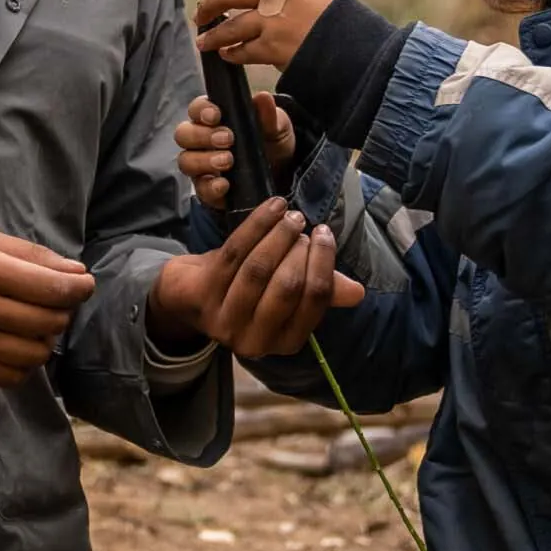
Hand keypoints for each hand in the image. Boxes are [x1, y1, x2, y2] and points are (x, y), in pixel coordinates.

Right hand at [0, 229, 96, 387]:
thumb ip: (29, 254)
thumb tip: (76, 273)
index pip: (53, 288)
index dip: (79, 288)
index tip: (84, 284)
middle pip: (50, 322)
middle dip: (62, 311)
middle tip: (51, 300)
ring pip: (36, 354)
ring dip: (45, 339)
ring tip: (31, 323)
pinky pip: (11, 376)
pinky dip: (24, 364)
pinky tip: (14, 343)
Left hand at [150, 198, 367, 359]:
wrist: (192, 293)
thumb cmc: (250, 290)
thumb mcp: (288, 293)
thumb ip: (321, 291)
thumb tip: (358, 292)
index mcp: (285, 342)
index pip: (313, 302)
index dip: (322, 263)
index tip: (324, 234)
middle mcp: (255, 341)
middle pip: (286, 287)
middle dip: (298, 249)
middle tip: (302, 223)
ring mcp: (224, 321)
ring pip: (258, 269)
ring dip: (277, 235)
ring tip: (289, 213)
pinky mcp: (202, 296)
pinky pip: (233, 252)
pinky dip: (255, 224)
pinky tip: (271, 207)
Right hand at [174, 92, 297, 210]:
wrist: (282, 171)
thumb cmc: (271, 140)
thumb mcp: (276, 125)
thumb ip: (268, 114)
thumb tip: (263, 97)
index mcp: (213, 117)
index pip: (196, 109)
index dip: (201, 110)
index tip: (216, 115)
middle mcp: (201, 140)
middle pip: (183, 134)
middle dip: (202, 136)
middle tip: (228, 140)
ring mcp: (201, 165)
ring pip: (185, 161)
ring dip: (204, 161)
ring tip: (228, 161)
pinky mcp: (207, 188)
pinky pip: (199, 189)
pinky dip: (210, 187)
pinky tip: (224, 184)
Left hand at [194, 0, 339, 73]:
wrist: (358, 48)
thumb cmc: (335, 20)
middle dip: (209, 4)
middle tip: (202, 15)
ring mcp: (276, 19)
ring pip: (230, 25)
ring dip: (213, 35)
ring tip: (205, 42)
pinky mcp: (276, 47)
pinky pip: (242, 50)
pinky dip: (231, 53)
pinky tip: (228, 55)